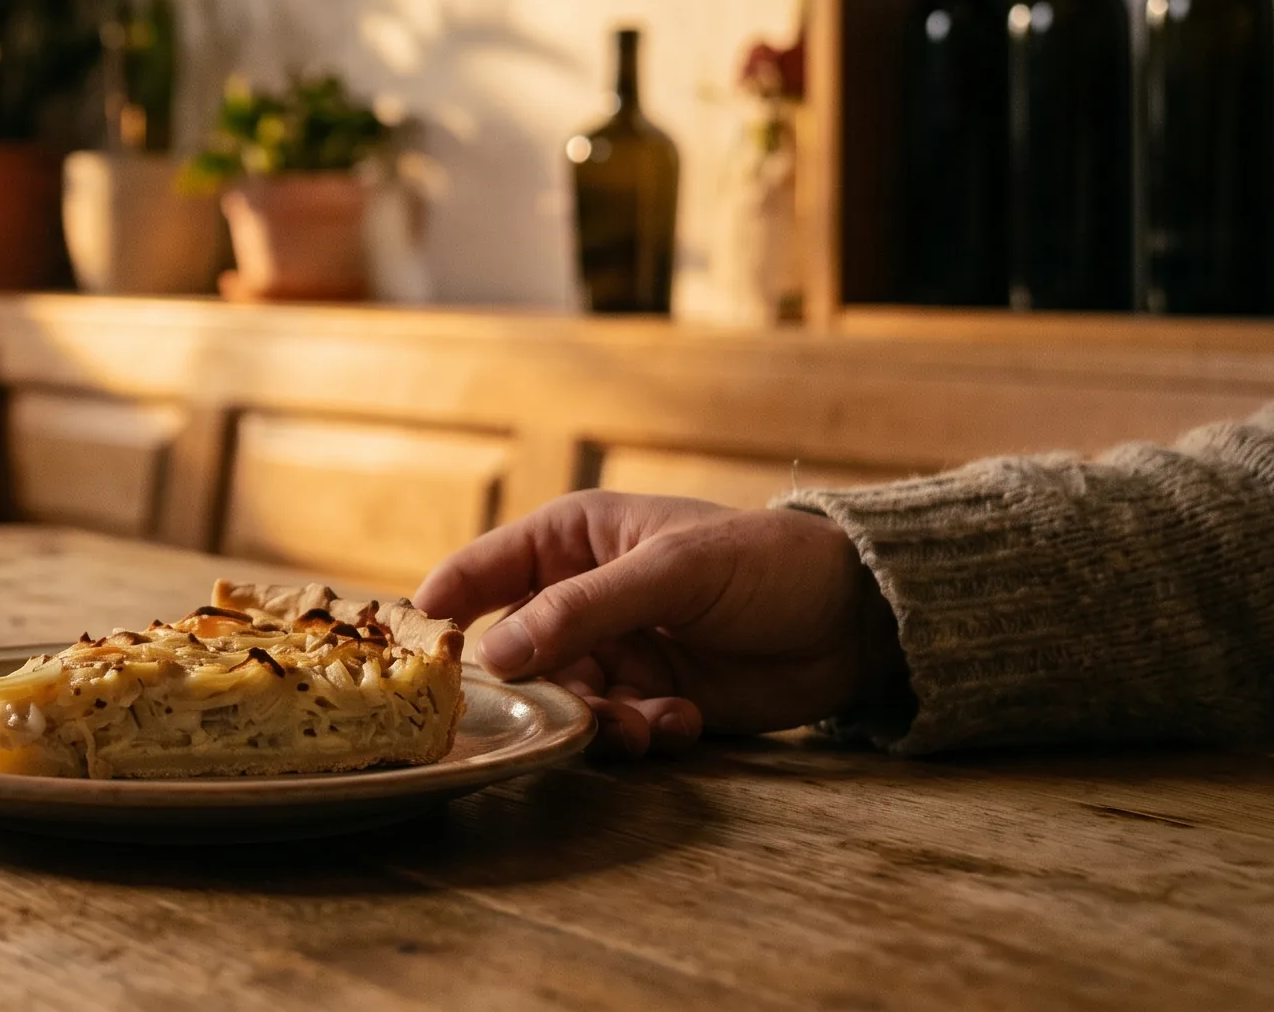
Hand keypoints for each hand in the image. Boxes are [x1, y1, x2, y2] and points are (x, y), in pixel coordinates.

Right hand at [415, 490, 903, 758]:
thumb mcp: (670, 573)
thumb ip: (580, 611)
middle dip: (539, 691)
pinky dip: (643, 733)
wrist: (855, 620)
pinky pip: (615, 729)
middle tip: (571, 712)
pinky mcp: (651, 698)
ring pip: (565, 701)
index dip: (441, 614)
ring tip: (646, 724)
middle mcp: (578, 598)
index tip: (418, 662)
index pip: (478, 573)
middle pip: (516, 656)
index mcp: (569, 541)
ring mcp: (615, 652)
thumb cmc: (761, 563)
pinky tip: (683, 719)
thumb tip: (496, 655)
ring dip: (599, 721)